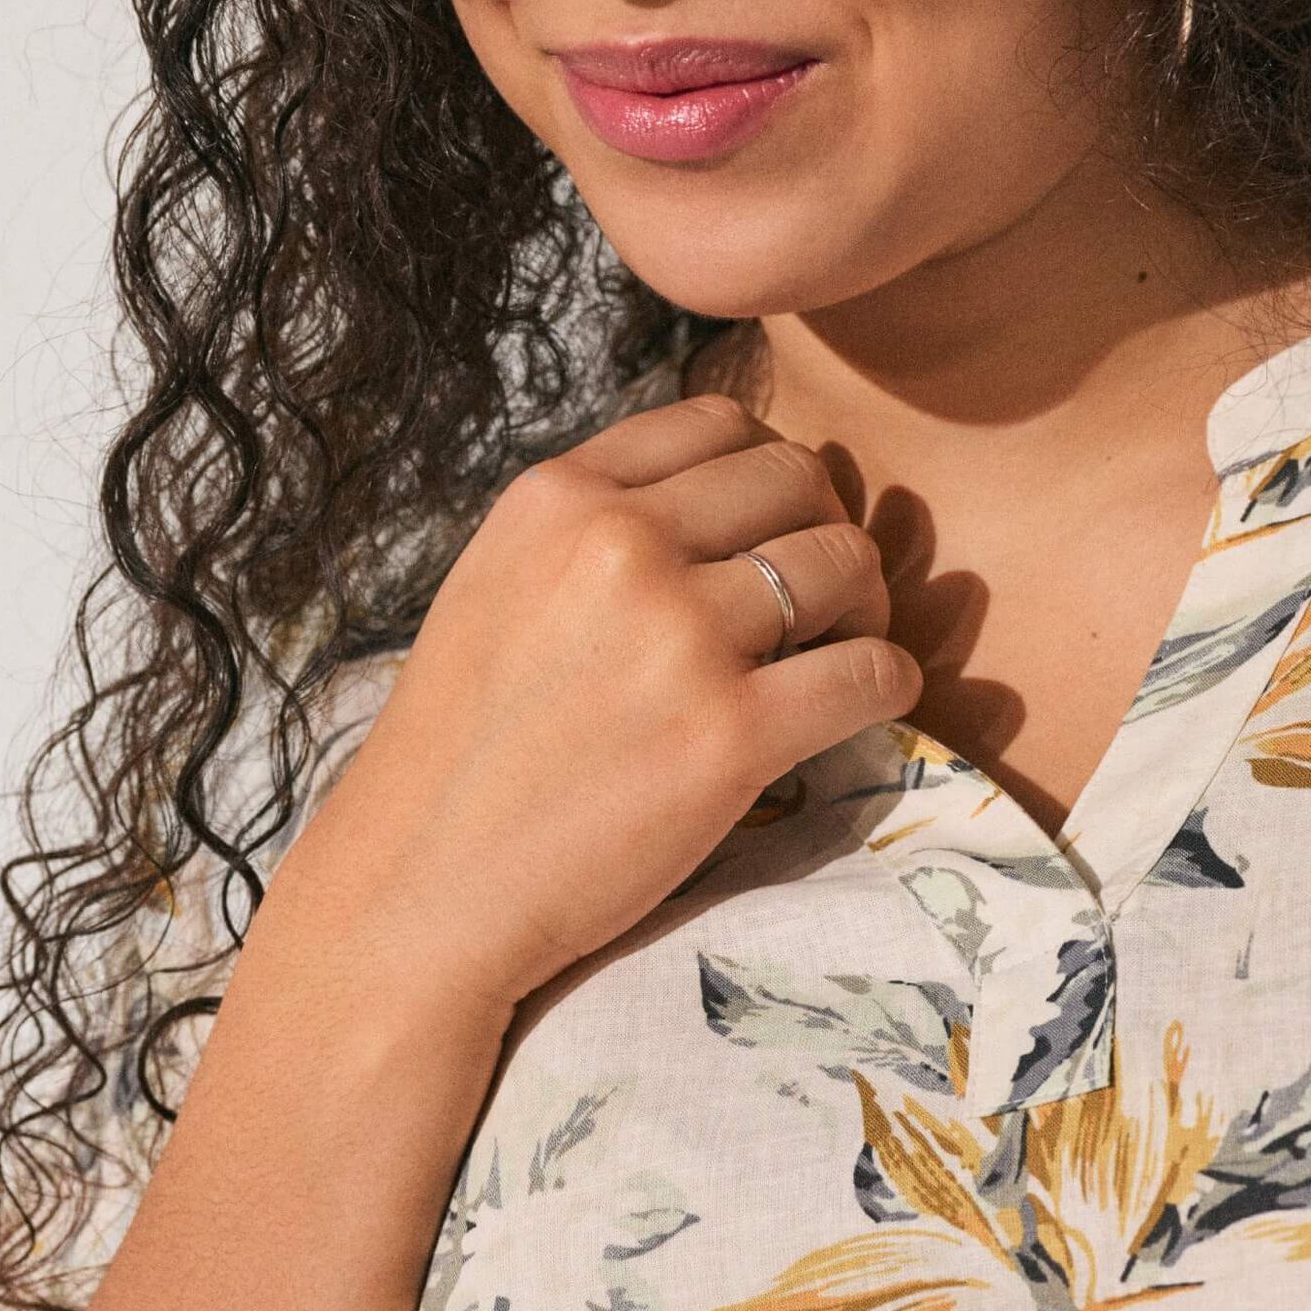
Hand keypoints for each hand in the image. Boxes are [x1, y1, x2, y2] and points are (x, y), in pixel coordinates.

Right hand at [282, 391, 922, 1008]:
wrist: (423, 887)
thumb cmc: (460, 751)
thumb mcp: (498, 585)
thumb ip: (592, 528)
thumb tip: (717, 493)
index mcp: (559, 497)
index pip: (721, 423)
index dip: (770, 472)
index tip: (773, 529)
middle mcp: (620, 545)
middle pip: (800, 479)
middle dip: (827, 530)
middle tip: (822, 600)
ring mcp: (679, 637)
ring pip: (846, 565)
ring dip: (865, 606)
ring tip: (838, 653)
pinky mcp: (730, 734)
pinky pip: (871, 672)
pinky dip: (887, 684)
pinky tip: (865, 707)